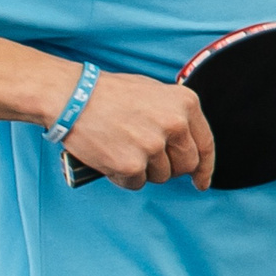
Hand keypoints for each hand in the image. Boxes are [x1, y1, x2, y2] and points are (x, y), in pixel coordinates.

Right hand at [63, 72, 214, 191]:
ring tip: (122, 149)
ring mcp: (153, 145)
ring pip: (160, 176)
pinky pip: (136, 183)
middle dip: (169, 168)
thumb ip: (174, 115)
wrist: (70, 95)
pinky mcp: (131, 164)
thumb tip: (187, 143)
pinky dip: (122, 177)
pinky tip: (111, 159)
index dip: (205, 168)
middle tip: (148, 161)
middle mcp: (175, 124)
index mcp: (185, 104)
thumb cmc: (107, 93)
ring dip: (143, 170)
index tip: (201, 182)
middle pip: (186, 165)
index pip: (206, 145)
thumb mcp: (153, 92)